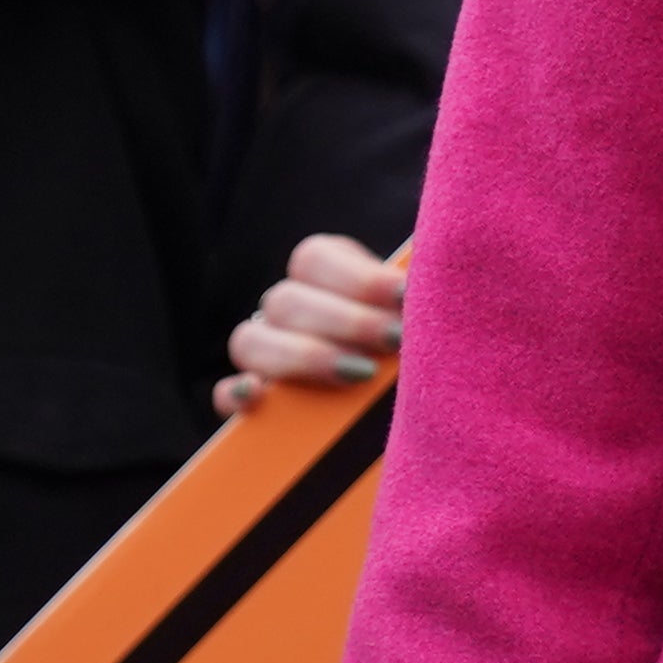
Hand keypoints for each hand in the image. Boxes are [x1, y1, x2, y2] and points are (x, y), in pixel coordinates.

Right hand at [214, 233, 403, 415]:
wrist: (413, 402)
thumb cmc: (417, 343)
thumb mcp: (417, 314)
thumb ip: (418, 299)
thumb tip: (437, 289)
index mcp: (322, 275)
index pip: (314, 258)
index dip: (359, 278)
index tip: (408, 300)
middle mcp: (285, 310)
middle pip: (286, 300)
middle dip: (345, 321)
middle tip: (395, 343)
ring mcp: (262, 356)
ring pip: (249, 340)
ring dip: (304, 356)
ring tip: (359, 374)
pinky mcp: (251, 404)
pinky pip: (224, 394)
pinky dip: (237, 394)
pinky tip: (260, 397)